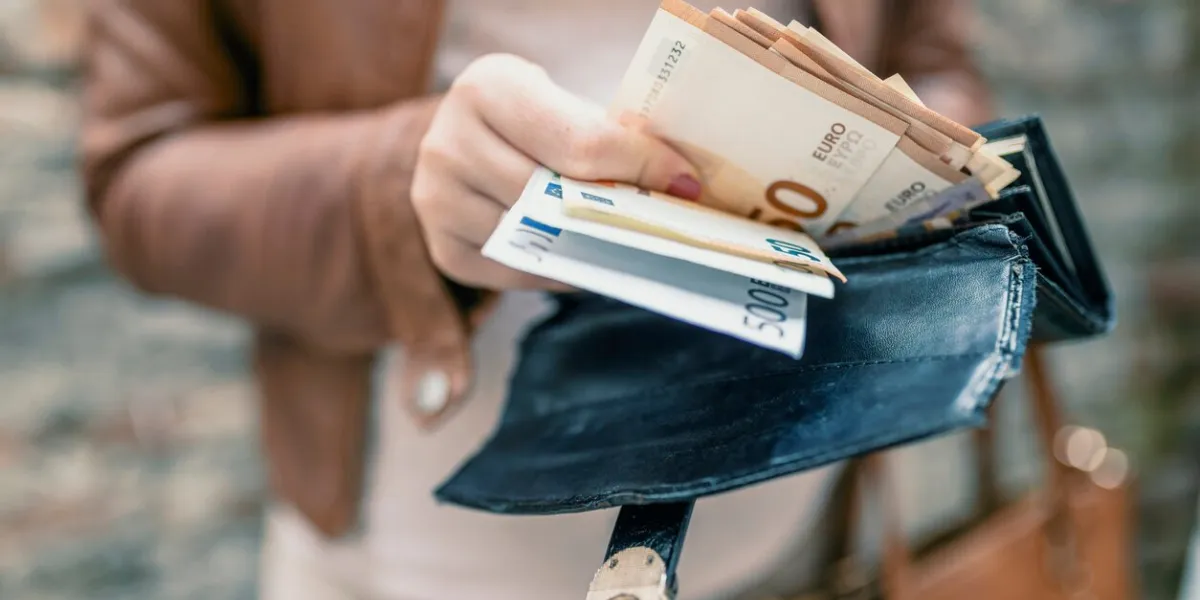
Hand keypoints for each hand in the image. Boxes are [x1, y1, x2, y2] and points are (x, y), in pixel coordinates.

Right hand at [411, 53, 702, 290]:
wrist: (472, 143)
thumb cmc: (537, 122)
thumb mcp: (567, 105)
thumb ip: (612, 136)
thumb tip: (680, 183)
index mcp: (488, 88)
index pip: (579, 141)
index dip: (640, 165)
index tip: (685, 183)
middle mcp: (448, 142)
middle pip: (555, 196)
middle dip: (619, 210)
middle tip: (668, 222)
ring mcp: (437, 200)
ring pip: (536, 238)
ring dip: (591, 245)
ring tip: (630, 240)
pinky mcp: (444, 248)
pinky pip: (517, 271)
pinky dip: (557, 269)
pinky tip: (582, 255)